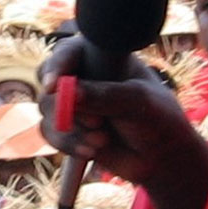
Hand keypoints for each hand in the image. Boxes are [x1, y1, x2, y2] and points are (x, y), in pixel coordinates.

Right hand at [38, 36, 205, 182]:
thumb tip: (71, 93)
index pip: (70, 50)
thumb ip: (106, 95)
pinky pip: (48, 131)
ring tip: (103, 139)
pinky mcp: (67, 127)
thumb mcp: (138, 102)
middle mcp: (82, 74)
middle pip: (47, 75)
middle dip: (62, 103)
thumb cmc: (157, 119)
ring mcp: (72, 101)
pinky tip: (92, 151)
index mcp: (101, 56)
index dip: (58, 65)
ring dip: (72, 128)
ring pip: (47, 107)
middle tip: (93, 122)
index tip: (54, 86)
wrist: (160, 157)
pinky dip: (67, 143)